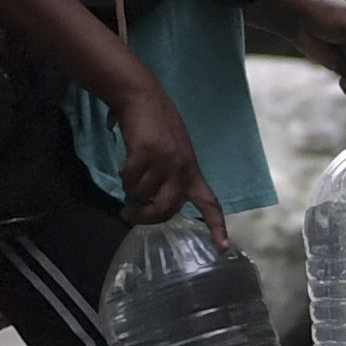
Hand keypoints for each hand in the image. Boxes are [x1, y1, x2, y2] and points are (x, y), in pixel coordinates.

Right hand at [110, 82, 209, 229]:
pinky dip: (124, 174)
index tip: (222, 248)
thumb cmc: (159, 125)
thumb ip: (173, 176)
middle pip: (166, 209)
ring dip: (131, 190)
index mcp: (192, 171)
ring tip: (130, 176)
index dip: (216, 227)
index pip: (210, 203)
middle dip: (145, 217)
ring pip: (142, 194)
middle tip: (129, 215)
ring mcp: (163, 160)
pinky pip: (129, 178)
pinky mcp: (145, 152)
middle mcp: (181, 168)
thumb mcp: (177, 153)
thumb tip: (155, 202)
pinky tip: (126, 164)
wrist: (144, 97)